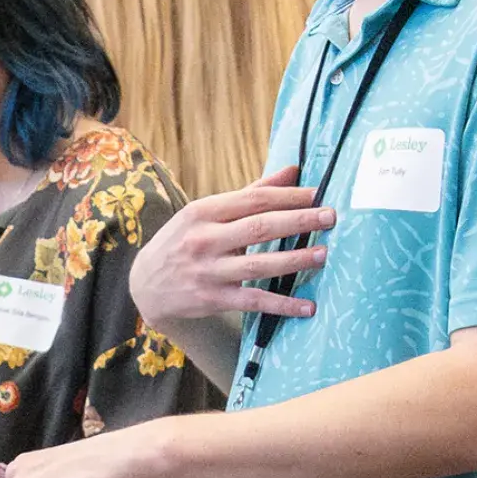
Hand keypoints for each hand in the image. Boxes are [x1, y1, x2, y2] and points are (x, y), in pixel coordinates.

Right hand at [128, 165, 334, 332]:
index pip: (253, 199)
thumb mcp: (206, 213)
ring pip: (258, 265)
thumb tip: (292, 171)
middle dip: (298, 220)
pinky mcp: (212, 299)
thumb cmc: (183, 242)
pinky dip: (282, 304)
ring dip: (294, 260)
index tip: (318, 193)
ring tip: (324, 254)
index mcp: (203, 212)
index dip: (288, 196)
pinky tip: (307, 307)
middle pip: (259, 227)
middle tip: (330, 216)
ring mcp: (207, 271)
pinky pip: (253, 301)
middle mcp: (204, 240)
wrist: (145, 285)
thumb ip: (250, 194)